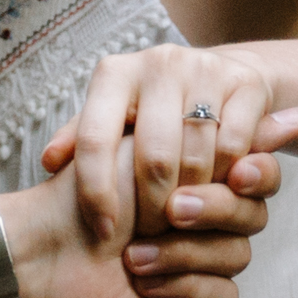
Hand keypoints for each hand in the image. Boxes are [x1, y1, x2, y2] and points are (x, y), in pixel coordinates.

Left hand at [4, 117, 297, 297]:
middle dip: (216, 208)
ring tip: (134, 254)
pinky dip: (186, 283)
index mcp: (202, 187)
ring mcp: (202, 273)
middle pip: (256, 214)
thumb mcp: (150, 142)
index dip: (254, 171)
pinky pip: (225, 296)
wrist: (41, 248)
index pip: (257, 176)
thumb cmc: (88, 189)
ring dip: (187, 250)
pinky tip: (144, 281)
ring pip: (241, 254)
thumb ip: (216, 127)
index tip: (236, 168)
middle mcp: (206, 230)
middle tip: (173, 209)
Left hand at [41, 42, 286, 240]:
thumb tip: (49, 161)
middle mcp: (159, 63)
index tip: (101, 231)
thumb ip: (79, 142)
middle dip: (152, 208)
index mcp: (115, 73)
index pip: (94, 139)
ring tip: (181, 220)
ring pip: (197, 157)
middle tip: (150, 234)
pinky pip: (235, 148)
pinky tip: (215, 192)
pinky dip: (226, 180)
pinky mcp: (247, 84)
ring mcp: (206, 69)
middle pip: (153, 158)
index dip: (95, 192)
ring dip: (191, 202)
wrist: (222, 79)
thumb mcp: (111, 121)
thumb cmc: (152, 115)